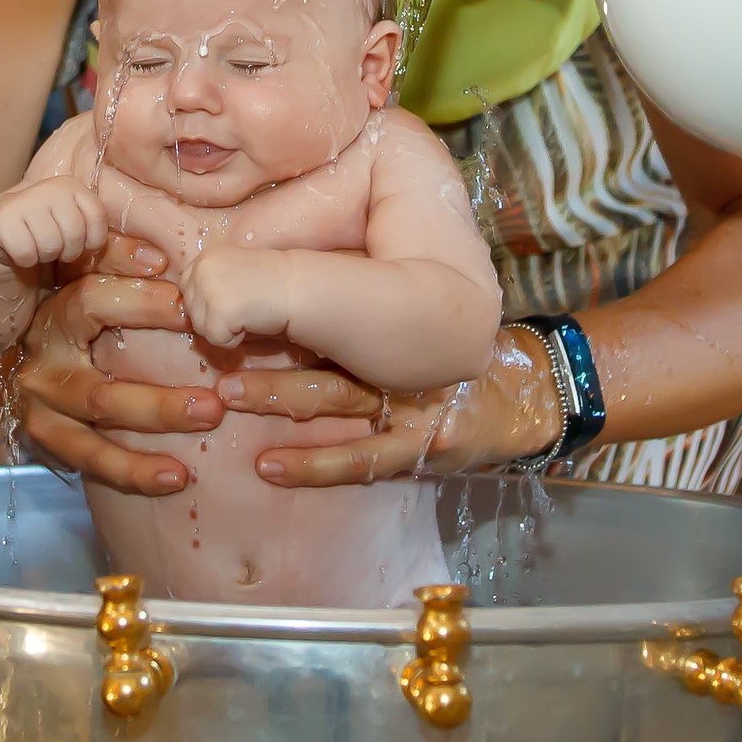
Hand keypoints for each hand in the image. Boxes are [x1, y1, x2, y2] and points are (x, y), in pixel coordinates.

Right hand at [0, 177, 107, 274]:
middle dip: (65, 251)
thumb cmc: (46, 239)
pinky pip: (26, 253)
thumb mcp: (77, 234)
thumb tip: (150, 260)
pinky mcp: (1, 218)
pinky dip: (23, 259)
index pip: (97, 218)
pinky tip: (18, 249)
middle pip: (75, 234)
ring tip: (36, 246)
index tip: (78, 243)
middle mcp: (50, 187)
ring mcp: (24, 200)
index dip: (90, 241)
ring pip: (50, 244)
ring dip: (43, 256)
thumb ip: (104, 239)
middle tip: (53, 247)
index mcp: (73, 187)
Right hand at [14, 258, 223, 495]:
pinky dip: (134, 472)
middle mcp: (45, 365)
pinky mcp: (50, 440)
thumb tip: (160, 258)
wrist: (42, 360)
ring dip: (152, 434)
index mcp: (57, 314)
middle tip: (214, 402)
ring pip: (97, 429)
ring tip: (202, 435)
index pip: (91, 302)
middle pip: (99, 387)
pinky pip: (92, 461)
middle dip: (160, 399)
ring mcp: (43, 408)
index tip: (191, 311)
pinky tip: (176, 477)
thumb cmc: (88, 311)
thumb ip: (120, 260)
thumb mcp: (96, 278)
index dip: (141, 304)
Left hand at [180, 246, 289, 348]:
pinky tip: (251, 322)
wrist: (297, 287)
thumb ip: (209, 281)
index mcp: (205, 256)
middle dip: (214, 317)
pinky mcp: (220, 311)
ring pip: (201, 327)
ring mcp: (209, 288)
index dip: (207, 301)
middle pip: (191, 310)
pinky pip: (216, 339)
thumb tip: (188, 308)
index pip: (186, 286)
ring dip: (224, 329)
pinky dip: (234, 340)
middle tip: (243, 307)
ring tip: (248, 313)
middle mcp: (202, 268)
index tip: (232, 299)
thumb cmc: (270, 283)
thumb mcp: (232, 270)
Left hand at [220, 326, 563, 486]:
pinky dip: (313, 465)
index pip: (330, 299)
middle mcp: (400, 358)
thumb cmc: (451, 349)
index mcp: (397, 314)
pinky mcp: (420, 450)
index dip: (278, 297)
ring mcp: (412, 406)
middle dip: (267, 347)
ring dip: (278, 397)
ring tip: (229, 393)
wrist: (524, 396)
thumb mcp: (411, 310)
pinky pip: (362, 460)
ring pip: (336, 399)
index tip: (226, 294)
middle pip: (325, 344)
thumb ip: (353, 295)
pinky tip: (268, 467)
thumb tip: (268, 274)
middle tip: (217, 339)